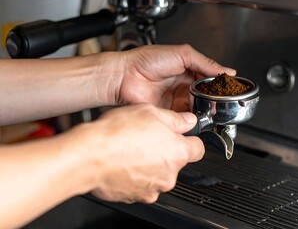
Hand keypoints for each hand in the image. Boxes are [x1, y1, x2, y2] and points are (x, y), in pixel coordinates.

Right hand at [75, 103, 202, 203]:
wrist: (87, 157)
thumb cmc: (116, 134)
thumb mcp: (149, 112)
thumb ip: (175, 119)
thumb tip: (188, 121)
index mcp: (178, 152)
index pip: (198, 149)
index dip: (190, 140)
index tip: (180, 136)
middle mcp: (170, 174)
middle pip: (176, 162)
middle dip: (165, 152)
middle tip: (147, 139)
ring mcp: (153, 189)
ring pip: (158, 174)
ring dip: (150, 165)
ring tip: (131, 150)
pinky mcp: (137, 197)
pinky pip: (142, 185)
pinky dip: (136, 176)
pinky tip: (123, 163)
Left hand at [106, 44, 234, 110]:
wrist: (125, 76)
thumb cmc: (147, 60)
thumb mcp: (182, 54)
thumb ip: (206, 63)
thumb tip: (227, 71)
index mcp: (188, 71)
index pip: (210, 81)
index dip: (219, 87)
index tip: (229, 91)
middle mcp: (184, 87)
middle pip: (206, 97)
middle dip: (213, 101)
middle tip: (220, 103)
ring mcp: (176, 101)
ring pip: (197, 109)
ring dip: (204, 111)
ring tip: (210, 110)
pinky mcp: (169, 114)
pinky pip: (185, 119)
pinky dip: (191, 120)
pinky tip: (196, 117)